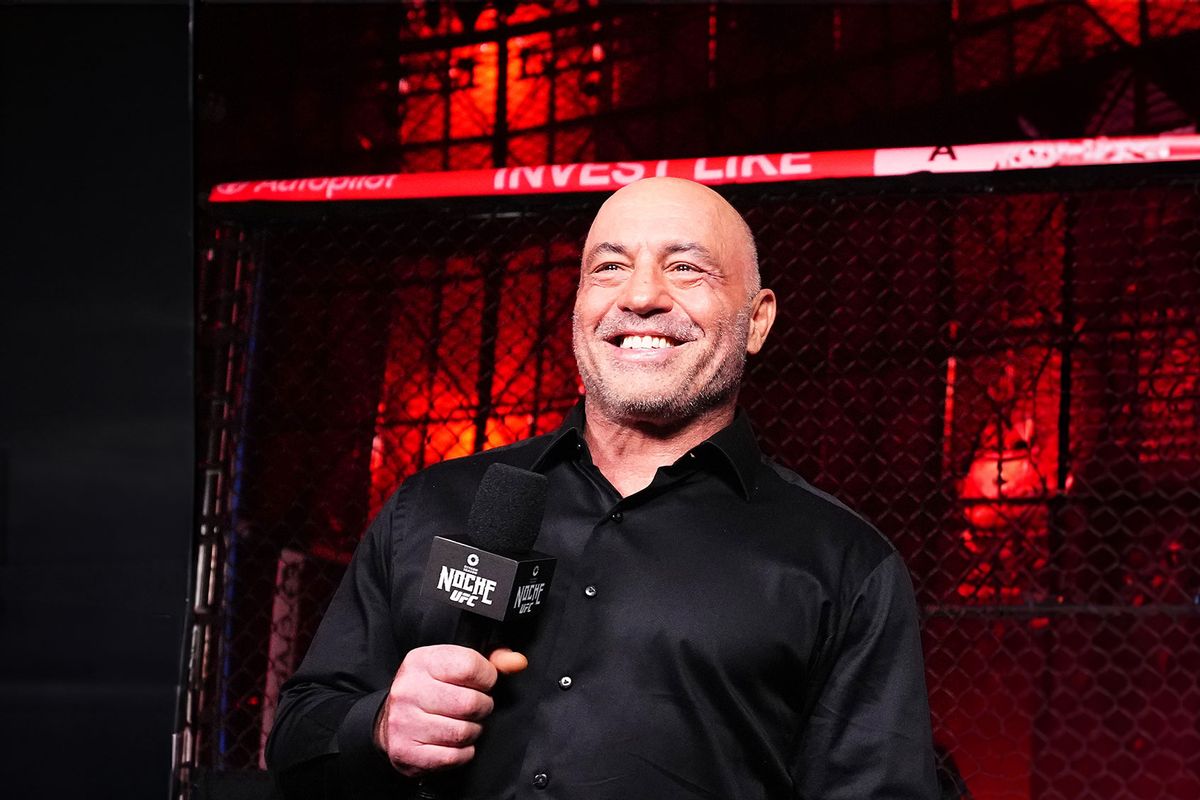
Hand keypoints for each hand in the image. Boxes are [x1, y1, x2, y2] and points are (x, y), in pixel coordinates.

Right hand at [374, 645, 527, 776]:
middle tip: (476, 707)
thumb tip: (517, 662)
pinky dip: (463, 752)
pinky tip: (454, 742)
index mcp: (421, 662)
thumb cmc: (428, 690)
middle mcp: (409, 690)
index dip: (487, 677)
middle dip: (483, 707)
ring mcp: (404, 722)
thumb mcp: (453, 665)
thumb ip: (490, 661)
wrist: (390, 721)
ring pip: (463, 732)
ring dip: (473, 731)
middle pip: (470, 703)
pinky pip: (453, 756)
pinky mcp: (406, 751)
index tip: (484, 683)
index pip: (470, 666)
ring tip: (464, 723)